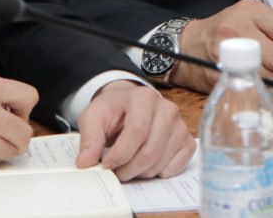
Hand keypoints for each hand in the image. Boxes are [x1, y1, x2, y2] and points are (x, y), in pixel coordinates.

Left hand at [75, 80, 194, 180]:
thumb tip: (86, 162)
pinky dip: (159, 172)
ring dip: (141, 173)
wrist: (129, 105)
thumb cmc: (113, 110)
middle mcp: (167, 109)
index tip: (106, 165)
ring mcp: (179, 125)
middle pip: (150, 150)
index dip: (120, 154)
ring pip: (161, 161)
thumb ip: (89, 139)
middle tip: (116, 172)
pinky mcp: (186, 140)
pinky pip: (177, 166)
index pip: (137, 132)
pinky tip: (146, 165)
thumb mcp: (93, 117)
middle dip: (129, 169)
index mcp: (144, 98)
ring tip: (127, 167)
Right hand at [176, 0, 272, 92]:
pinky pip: (252, 83)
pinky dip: (262, 87)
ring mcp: (229, 48)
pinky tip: (258, 82)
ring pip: (269, 73)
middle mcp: (240, 26)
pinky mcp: (222, 69)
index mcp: (252, 11)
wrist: (188, 45)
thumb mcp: (251, 20)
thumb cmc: (223, 32)